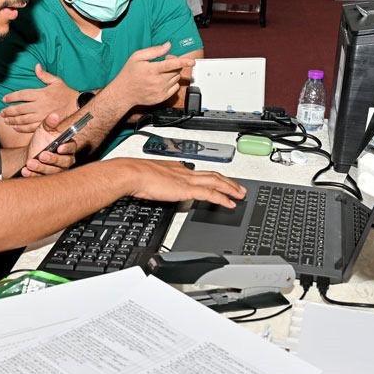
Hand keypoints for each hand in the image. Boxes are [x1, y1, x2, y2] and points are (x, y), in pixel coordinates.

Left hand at [0, 65, 77, 134]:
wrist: (77, 106)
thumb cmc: (66, 93)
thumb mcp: (56, 81)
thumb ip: (44, 75)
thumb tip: (36, 66)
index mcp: (40, 94)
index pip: (22, 95)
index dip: (11, 97)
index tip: (4, 99)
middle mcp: (39, 106)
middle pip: (19, 109)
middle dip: (9, 111)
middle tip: (2, 112)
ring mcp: (42, 116)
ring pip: (23, 120)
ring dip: (12, 120)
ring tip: (6, 120)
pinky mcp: (45, 124)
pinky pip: (30, 128)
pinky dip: (21, 128)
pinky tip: (15, 127)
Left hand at [19, 113, 77, 177]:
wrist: (31, 152)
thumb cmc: (41, 140)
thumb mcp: (44, 130)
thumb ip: (49, 123)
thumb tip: (54, 115)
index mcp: (67, 146)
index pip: (71, 148)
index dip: (67, 148)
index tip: (59, 147)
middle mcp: (65, 159)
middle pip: (63, 162)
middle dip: (52, 159)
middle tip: (42, 155)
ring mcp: (57, 170)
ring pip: (52, 171)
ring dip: (40, 167)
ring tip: (30, 163)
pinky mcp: (47, 177)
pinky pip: (42, 178)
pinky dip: (33, 175)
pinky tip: (25, 171)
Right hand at [104, 43, 194, 107]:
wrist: (124, 93)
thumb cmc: (129, 73)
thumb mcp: (137, 57)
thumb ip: (154, 51)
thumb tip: (168, 45)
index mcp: (152, 70)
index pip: (171, 64)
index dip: (183, 62)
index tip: (192, 62)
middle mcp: (158, 81)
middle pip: (176, 70)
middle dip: (174, 64)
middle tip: (164, 62)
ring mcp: (160, 90)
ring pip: (176, 78)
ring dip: (173, 73)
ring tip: (161, 73)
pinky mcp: (162, 97)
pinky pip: (175, 88)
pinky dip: (173, 83)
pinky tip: (162, 81)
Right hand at [115, 158, 245, 207]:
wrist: (133, 174)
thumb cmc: (137, 176)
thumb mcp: (150, 178)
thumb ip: (158, 182)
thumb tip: (157, 187)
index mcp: (177, 169)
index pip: (200, 173)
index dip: (213, 177)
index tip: (219, 181)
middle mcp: (185, 172)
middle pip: (213, 175)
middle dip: (228, 182)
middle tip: (239, 188)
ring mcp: (188, 180)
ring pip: (216, 182)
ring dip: (230, 188)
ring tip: (240, 195)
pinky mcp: (187, 189)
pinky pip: (210, 194)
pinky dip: (222, 198)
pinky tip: (230, 204)